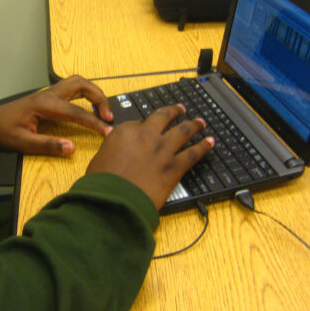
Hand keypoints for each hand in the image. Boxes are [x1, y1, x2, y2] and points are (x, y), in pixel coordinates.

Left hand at [0, 75, 114, 156]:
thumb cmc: (1, 133)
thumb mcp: (22, 143)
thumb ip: (47, 146)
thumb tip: (72, 149)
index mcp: (44, 104)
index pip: (76, 112)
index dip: (94, 123)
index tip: (108, 132)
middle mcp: (48, 95)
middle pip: (81, 84)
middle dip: (99, 98)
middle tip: (108, 117)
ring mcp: (48, 94)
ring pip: (77, 83)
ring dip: (93, 93)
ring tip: (102, 112)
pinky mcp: (48, 98)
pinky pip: (72, 89)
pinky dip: (86, 95)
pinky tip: (89, 109)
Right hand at [86, 104, 214, 209]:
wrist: (115, 200)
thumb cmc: (102, 183)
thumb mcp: (99, 158)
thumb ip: (112, 149)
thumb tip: (118, 150)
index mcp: (125, 132)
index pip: (139, 122)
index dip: (145, 126)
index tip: (149, 127)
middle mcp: (146, 136)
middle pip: (164, 118)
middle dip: (174, 112)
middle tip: (181, 109)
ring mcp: (163, 150)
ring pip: (183, 131)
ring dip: (194, 125)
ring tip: (200, 122)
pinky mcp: (174, 167)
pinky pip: (193, 153)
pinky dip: (203, 146)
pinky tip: (210, 142)